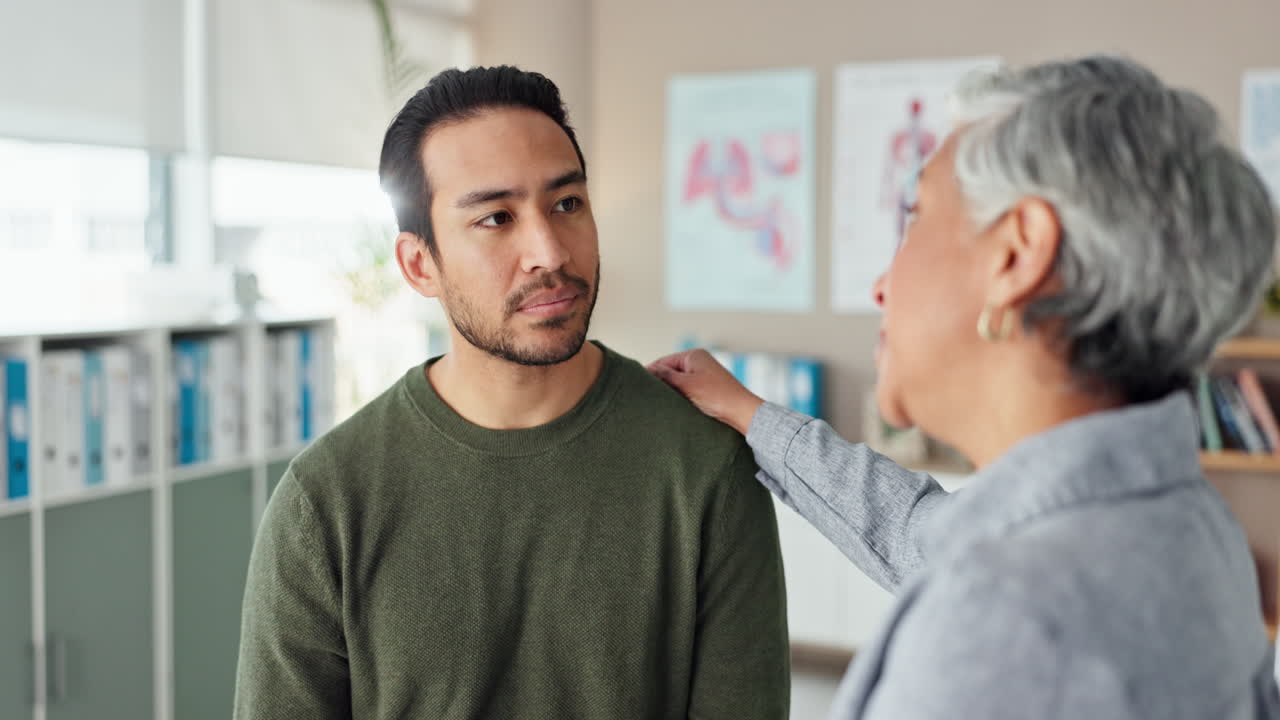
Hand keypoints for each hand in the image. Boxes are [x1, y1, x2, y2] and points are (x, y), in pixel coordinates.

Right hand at [647, 349, 764, 435]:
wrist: (742, 412)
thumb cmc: (717, 396)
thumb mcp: (686, 385)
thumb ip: (666, 376)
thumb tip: (649, 370)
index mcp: (694, 355)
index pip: (663, 361)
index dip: (650, 373)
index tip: (636, 385)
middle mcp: (699, 362)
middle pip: (670, 371)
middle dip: (659, 382)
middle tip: (645, 396)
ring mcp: (703, 375)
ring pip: (678, 382)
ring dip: (669, 391)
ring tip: (658, 402)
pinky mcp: (707, 388)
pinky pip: (686, 389)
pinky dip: (679, 396)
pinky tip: (673, 405)